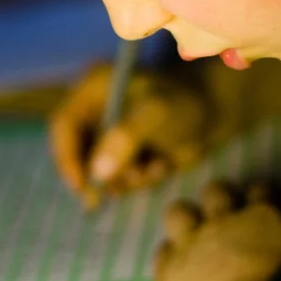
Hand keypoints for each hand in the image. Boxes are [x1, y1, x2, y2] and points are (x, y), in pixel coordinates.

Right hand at [49, 64, 207, 206]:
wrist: (217, 111)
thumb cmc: (186, 102)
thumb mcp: (156, 114)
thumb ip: (125, 138)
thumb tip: (97, 173)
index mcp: (94, 87)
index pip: (63, 124)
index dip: (67, 157)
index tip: (83, 185)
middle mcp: (95, 108)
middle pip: (75, 151)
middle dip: (99, 174)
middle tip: (114, 193)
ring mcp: (109, 130)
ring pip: (97, 169)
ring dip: (125, 178)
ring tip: (155, 167)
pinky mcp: (124, 150)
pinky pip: (117, 177)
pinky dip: (138, 179)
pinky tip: (161, 165)